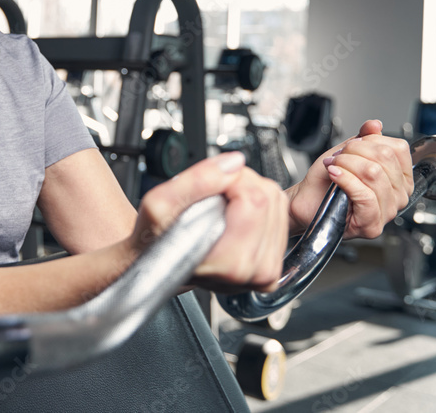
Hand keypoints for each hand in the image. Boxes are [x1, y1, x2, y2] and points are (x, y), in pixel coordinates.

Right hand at [129, 152, 289, 293]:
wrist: (158, 267)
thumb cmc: (156, 243)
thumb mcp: (160, 205)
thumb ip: (196, 180)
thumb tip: (234, 163)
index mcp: (231, 263)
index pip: (254, 197)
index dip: (231, 180)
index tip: (210, 188)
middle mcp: (255, 272)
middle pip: (269, 198)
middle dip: (241, 185)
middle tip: (213, 198)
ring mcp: (267, 271)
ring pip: (277, 204)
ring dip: (249, 194)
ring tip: (220, 209)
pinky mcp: (273, 265)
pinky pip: (279, 215)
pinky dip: (258, 207)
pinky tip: (234, 217)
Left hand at [287, 120, 413, 238]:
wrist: (307, 201)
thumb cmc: (327, 182)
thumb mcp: (347, 153)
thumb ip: (364, 138)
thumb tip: (375, 125)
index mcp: (400, 177)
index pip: (398, 148)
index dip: (370, 141)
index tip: (351, 147)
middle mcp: (399, 195)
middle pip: (385, 158)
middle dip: (354, 151)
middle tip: (338, 157)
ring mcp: (388, 211)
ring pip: (373, 173)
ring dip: (346, 164)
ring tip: (334, 167)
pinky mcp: (372, 223)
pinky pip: (365, 194)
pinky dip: (345, 180)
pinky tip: (334, 175)